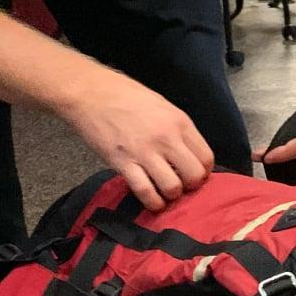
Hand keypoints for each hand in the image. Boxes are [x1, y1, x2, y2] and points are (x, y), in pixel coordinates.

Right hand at [63, 67, 212, 210]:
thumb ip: (177, 128)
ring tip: (165, 193)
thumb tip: (187, 152)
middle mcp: (166, 138)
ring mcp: (145, 152)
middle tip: (181, 185)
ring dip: (170, 195)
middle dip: (190, 186)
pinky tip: (152, 202)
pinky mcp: (123, 163)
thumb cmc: (125, 95)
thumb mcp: (161, 105)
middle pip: (194, 176)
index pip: (206, 157)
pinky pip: (145, 191)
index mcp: (179, 121)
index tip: (194, 175)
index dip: (203, 172)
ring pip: (172, 188)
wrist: (90, 93)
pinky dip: (152, 202)